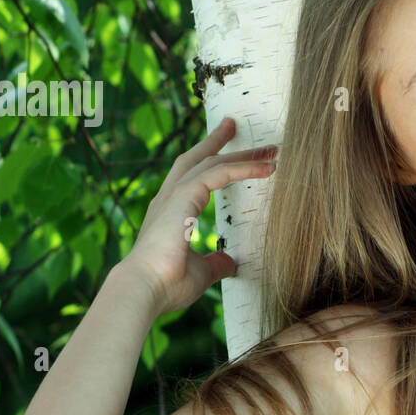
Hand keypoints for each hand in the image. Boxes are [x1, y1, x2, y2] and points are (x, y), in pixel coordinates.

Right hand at [120, 117, 276, 315]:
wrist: (144, 288)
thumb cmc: (166, 284)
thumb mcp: (200, 272)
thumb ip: (215, 263)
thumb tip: (230, 264)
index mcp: (169, 213)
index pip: (190, 177)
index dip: (208, 161)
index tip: (225, 148)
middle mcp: (168, 198)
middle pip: (196, 158)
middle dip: (218, 143)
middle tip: (235, 126)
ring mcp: (174, 194)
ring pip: (212, 162)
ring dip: (242, 154)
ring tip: (270, 149)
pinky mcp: (184, 196)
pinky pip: (219, 172)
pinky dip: (244, 167)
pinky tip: (267, 168)